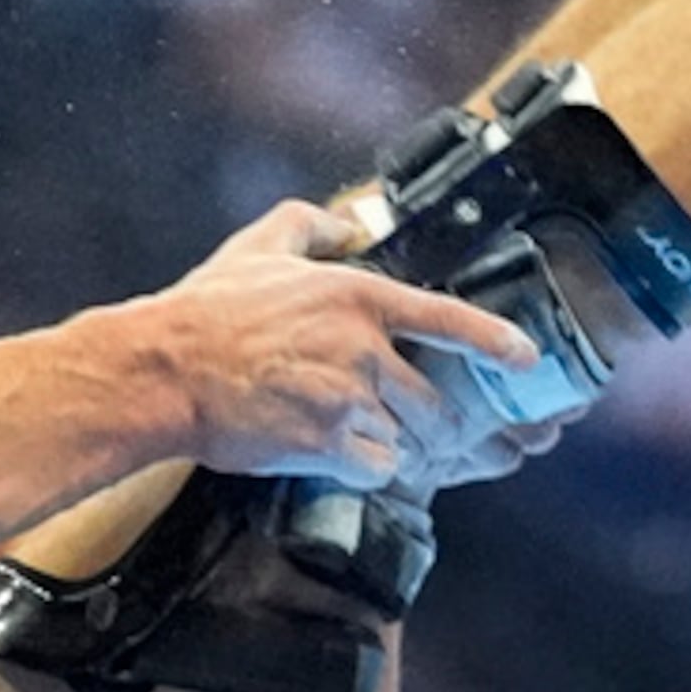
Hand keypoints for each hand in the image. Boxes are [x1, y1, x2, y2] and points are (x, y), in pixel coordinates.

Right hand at [149, 201, 541, 487]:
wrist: (164, 370)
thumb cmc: (206, 311)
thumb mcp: (260, 244)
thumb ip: (314, 225)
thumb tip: (349, 223)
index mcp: (358, 295)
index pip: (448, 317)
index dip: (496, 342)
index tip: (526, 359)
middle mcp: (363, 348)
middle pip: (435, 398)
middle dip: (438, 420)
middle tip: (431, 430)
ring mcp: (348, 399)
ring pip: (409, 436)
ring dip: (399, 444)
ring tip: (377, 441)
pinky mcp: (326, 444)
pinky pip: (378, 468)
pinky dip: (369, 468)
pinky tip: (347, 459)